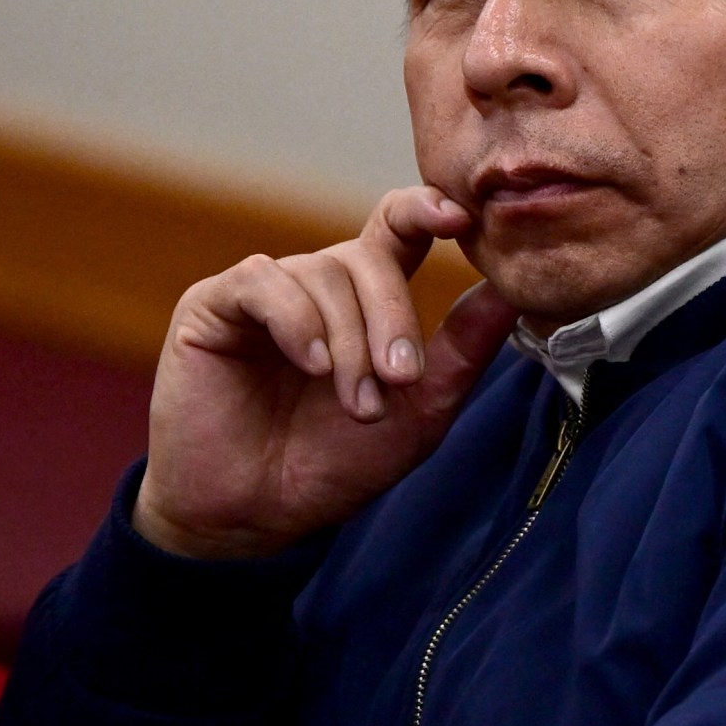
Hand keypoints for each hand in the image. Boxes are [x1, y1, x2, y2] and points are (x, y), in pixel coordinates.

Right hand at [133, 186, 518, 558]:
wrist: (253, 516)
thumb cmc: (334, 463)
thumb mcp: (420, 411)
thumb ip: (463, 349)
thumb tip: (511, 292)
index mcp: (366, 297)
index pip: (399, 228)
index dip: (427, 209)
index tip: (461, 218)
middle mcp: (316, 283)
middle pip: (370, 255)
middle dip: (393, 317)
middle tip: (401, 379)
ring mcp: (265, 291)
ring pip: (322, 273)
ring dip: (348, 342)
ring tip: (356, 403)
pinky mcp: (214, 305)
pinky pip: (264, 283)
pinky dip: (295, 321)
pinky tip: (309, 364)